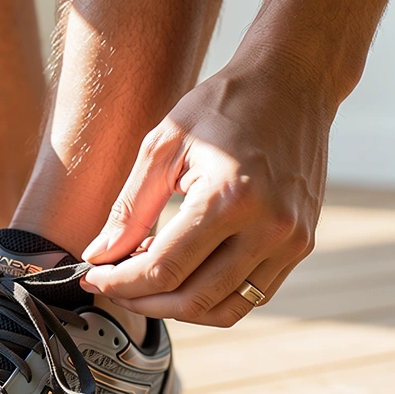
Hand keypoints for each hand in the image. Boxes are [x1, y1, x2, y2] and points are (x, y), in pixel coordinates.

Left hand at [80, 60, 330, 326]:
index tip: (92, 277)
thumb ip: (129, 209)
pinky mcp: (301, 245)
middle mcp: (268, 227)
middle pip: (192, 300)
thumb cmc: (224, 105)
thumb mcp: (162, 146)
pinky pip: (251, 295)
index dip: (120, 282)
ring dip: (176, 309)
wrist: (292, 83)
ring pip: (224, 310)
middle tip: (112, 285)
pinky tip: (183, 275)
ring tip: (144, 285)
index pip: (164, 269)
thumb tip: (99, 257)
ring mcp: (291, 241)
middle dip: (142, 302)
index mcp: (229, 197)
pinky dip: (211, 298)